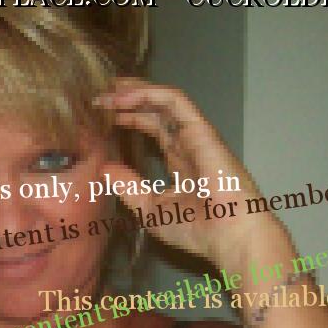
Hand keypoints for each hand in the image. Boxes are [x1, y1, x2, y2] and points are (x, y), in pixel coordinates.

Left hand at [94, 77, 264, 273]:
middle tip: (99, 96)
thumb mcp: (150, 208)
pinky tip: (125, 97)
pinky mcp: (201, 129)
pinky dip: (149, 94)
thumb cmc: (197, 228)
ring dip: (134, 92)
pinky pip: (174, 101)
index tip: (101, 116)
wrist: (228, 235)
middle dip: (126, 99)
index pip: (151, 127)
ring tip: (107, 92)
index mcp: (179, 160)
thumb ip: (129, 187)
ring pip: (163, 99)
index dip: (127, 117)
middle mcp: (187, 143)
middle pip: (155, 109)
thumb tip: (105, 170)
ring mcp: (195, 134)